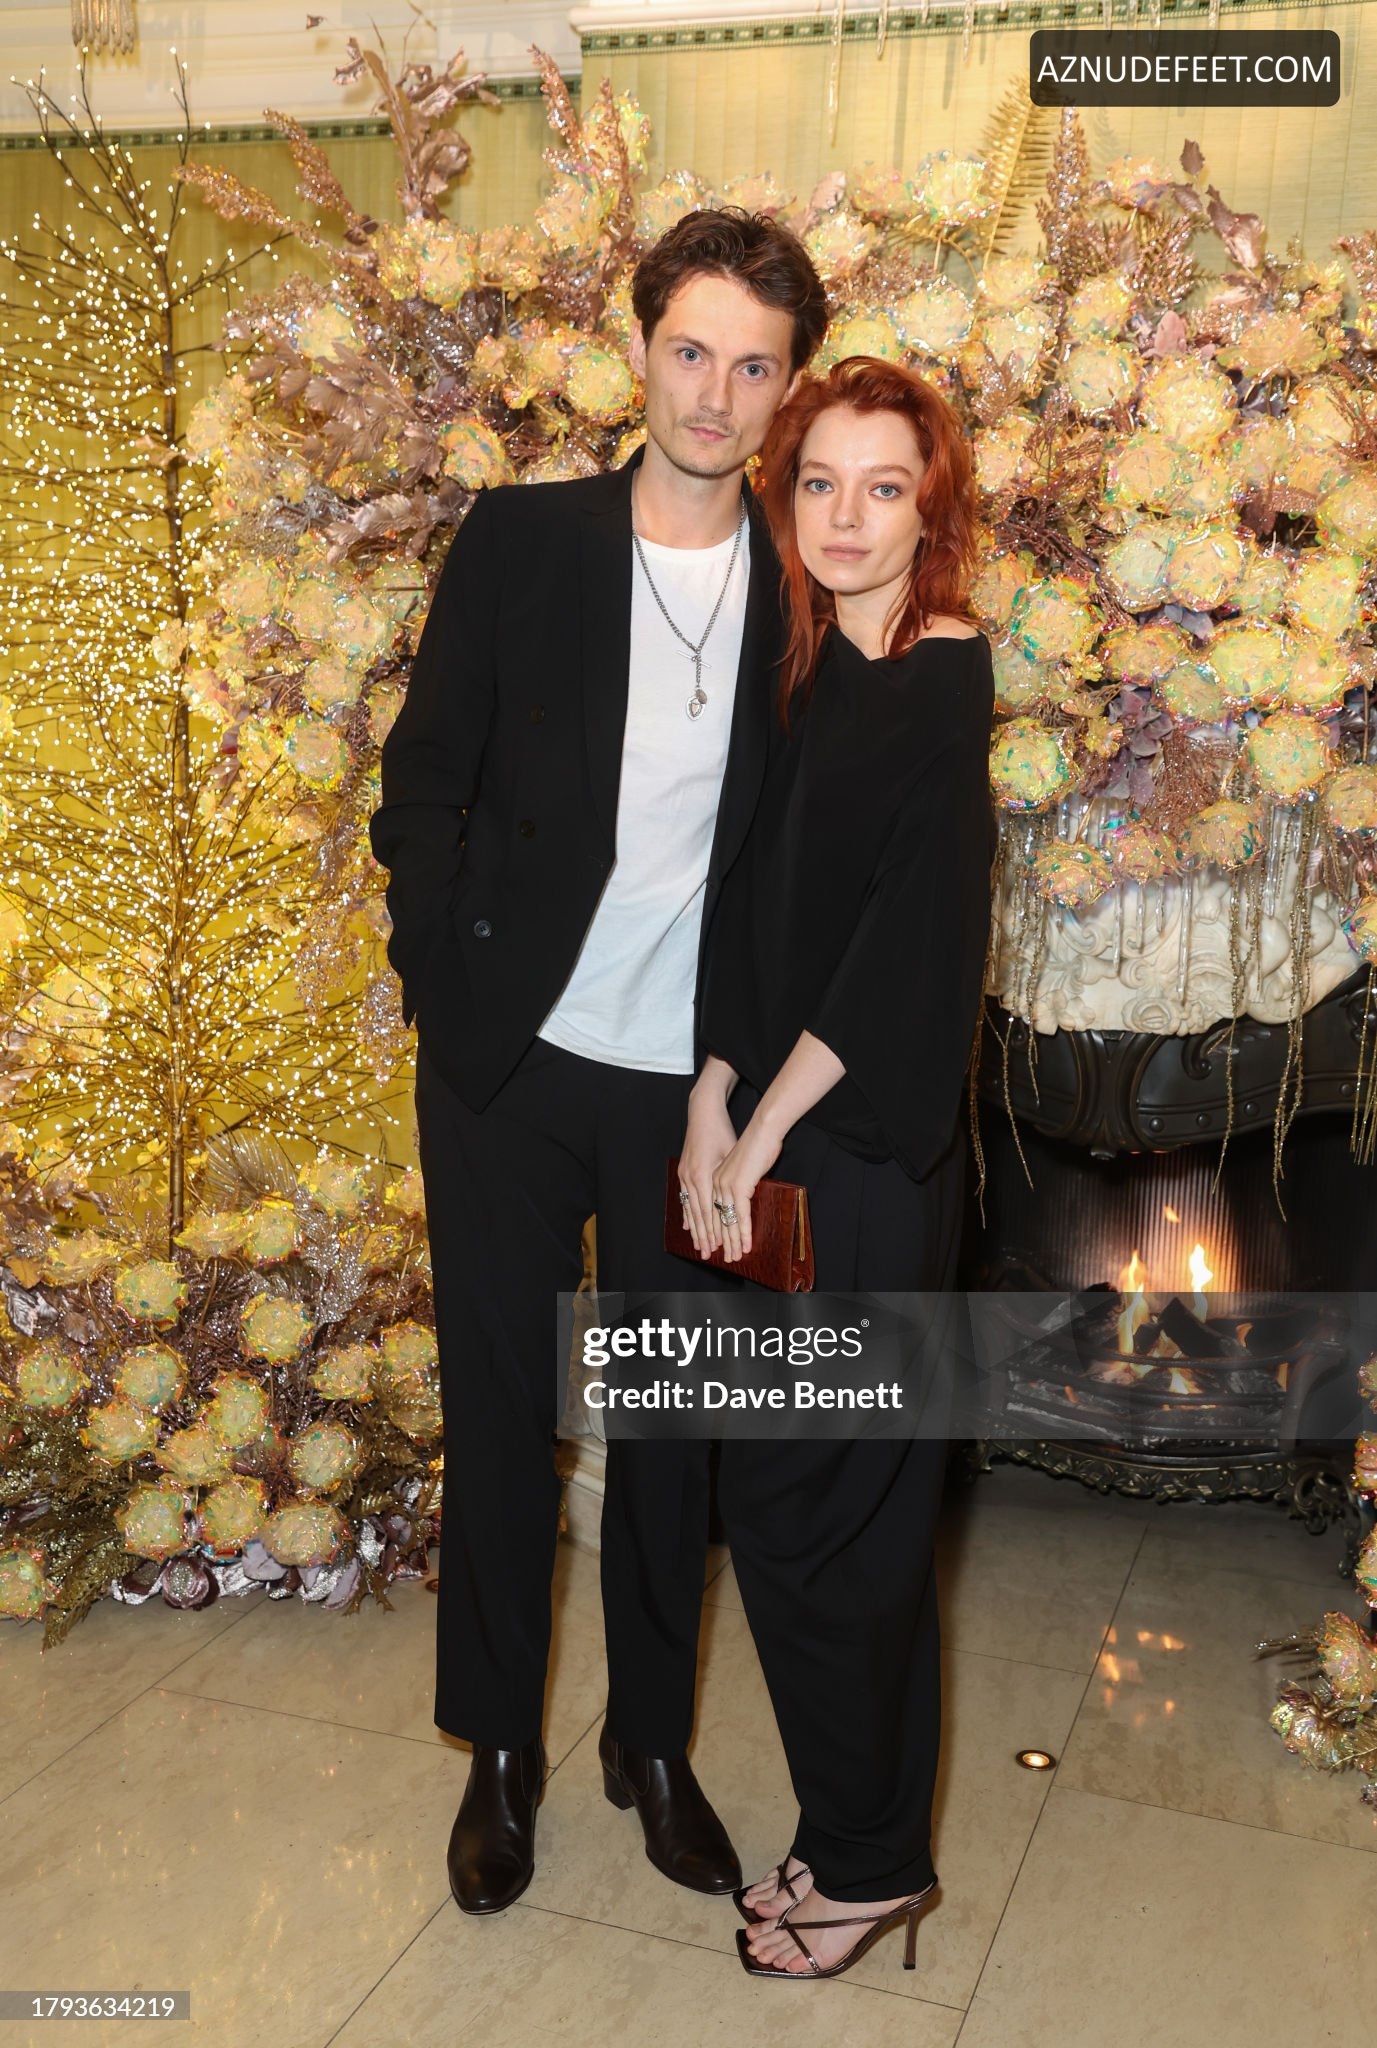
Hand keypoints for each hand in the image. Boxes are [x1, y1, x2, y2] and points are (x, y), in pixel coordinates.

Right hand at [679, 1087, 739, 1257]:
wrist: (703, 1112)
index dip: (715, 1231)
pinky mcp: (683, 1171)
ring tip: (698, 1247)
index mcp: (703, 1176)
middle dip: (704, 1237)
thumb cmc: (721, 1131)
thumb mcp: (730, 1155)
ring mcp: (684, 1175)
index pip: (710, 1212)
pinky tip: (688, 1226)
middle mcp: (690, 1178)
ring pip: (690, 1209)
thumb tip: (741, 1200)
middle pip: (698, 1215)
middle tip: (709, 1256)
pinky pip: (684, 1199)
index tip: (721, 1248)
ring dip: (695, 1230)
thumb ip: (731, 1178)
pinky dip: (687, 1215)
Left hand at [711, 1116, 783, 1263]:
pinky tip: (746, 1245)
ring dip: (732, 1242)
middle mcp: (713, 1183)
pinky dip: (744, 1232)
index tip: (715, 1246)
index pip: (708, 1210)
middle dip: (720, 1242)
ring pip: (726, 1221)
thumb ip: (736, 1182)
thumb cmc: (755, 1144)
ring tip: (736, 1257)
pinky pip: (741, 1216)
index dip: (711, 1231)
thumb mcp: (740, 1166)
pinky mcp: (738, 1187)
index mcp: (710, 1178)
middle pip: (714, 1219)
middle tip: (725, 1258)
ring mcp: (723, 1186)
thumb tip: (740, 1195)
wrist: (762, 1129)